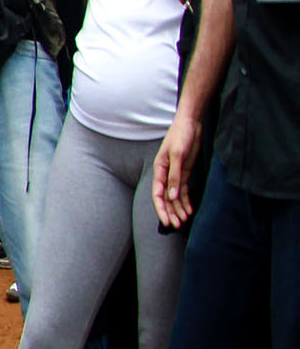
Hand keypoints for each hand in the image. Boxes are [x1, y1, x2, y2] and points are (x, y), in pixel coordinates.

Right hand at [153, 111, 201, 227]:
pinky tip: (189, 210)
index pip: (157, 195)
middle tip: (177, 225)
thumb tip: (172, 196)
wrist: (191, 123)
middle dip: (170, 212)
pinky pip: (184, 190)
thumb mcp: (178, 155)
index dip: (161, 209)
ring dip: (179, 208)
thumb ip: (175, 176)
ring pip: (175, 196)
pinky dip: (186, 200)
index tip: (167, 221)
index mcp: (159, 170)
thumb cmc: (181, 136)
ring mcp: (176, 174)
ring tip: (184, 221)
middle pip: (165, 198)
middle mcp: (165, 175)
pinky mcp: (185, 172)